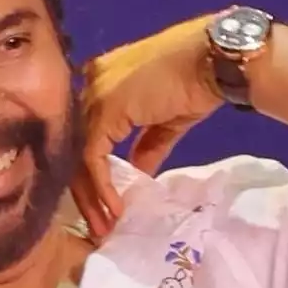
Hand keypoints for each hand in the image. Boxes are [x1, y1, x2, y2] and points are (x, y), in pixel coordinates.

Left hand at [73, 13, 225, 238]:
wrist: (213, 60)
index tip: (103, 206)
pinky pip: (93, 158)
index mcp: (100, 81)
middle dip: (85, 192)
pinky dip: (102, 187)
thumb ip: (147, 146)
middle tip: (98, 225)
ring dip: (91, 197)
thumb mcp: (165, 121)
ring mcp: (93, 95)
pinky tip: (114, 208)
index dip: (90, 173)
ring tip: (104, 226)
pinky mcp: (104, 110)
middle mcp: (88, 85)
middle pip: (74, 147)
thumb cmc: (195, 83)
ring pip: (78, 156)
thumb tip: (138, 173)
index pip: (84, 134)